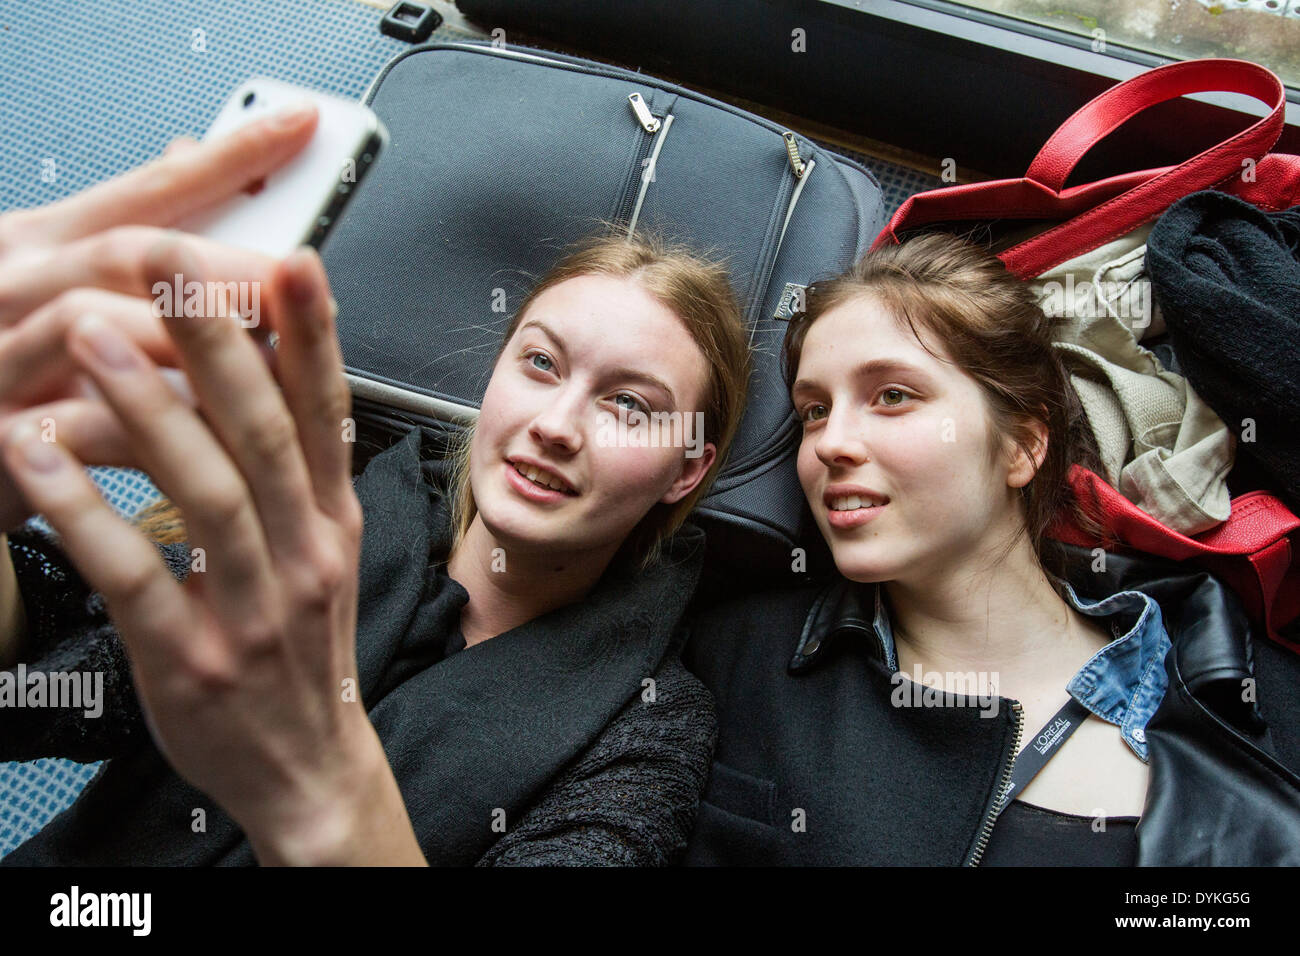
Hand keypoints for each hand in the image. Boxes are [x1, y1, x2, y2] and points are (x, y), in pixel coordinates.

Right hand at [0, 103, 318, 531]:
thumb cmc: (19, 367)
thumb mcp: (63, 285)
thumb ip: (133, 232)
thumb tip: (192, 152)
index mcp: (41, 242)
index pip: (151, 187)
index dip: (231, 156)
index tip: (302, 124)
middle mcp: (11, 282)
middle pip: (131, 253)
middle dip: (228, 268)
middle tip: (301, 284)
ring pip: (94, 324)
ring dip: (187, 341)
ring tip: (261, 362)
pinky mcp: (0, 427)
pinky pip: (81, 420)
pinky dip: (146, 423)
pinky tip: (205, 435)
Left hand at [1, 242, 423, 863]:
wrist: (307, 765)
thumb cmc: (302, 650)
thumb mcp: (324, 555)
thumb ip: (300, 475)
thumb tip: (277, 378)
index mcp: (333, 522)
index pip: (329, 414)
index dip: (314, 337)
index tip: (294, 262)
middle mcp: (304, 554)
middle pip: (264, 434)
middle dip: (220, 344)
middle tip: (173, 266)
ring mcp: (255, 608)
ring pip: (207, 493)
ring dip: (148, 410)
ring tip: (92, 337)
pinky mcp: (194, 659)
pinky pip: (135, 576)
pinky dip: (85, 513)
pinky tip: (38, 460)